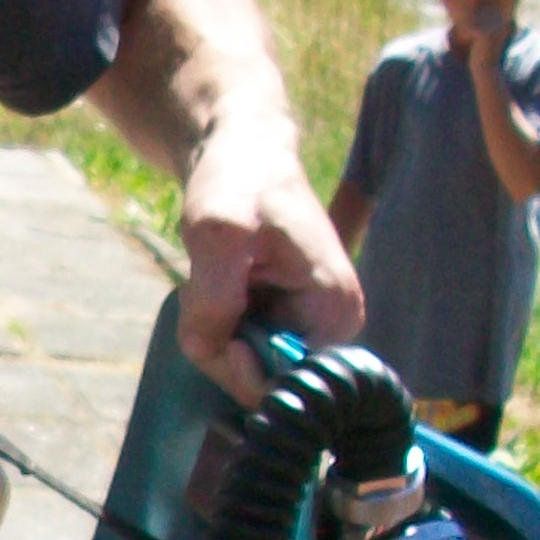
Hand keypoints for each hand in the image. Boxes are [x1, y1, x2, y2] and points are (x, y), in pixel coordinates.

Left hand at [176, 118, 364, 407]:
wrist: (241, 153)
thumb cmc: (239, 181)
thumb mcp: (218, 233)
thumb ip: (216, 298)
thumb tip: (212, 351)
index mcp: (335, 313)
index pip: (289, 386)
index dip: (241, 370)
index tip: (216, 327)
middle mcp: (329, 331)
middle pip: (259, 383)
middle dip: (217, 342)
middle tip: (204, 287)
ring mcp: (304, 330)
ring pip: (239, 368)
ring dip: (208, 329)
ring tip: (209, 276)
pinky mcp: (280, 325)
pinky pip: (234, 350)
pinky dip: (210, 324)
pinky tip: (213, 285)